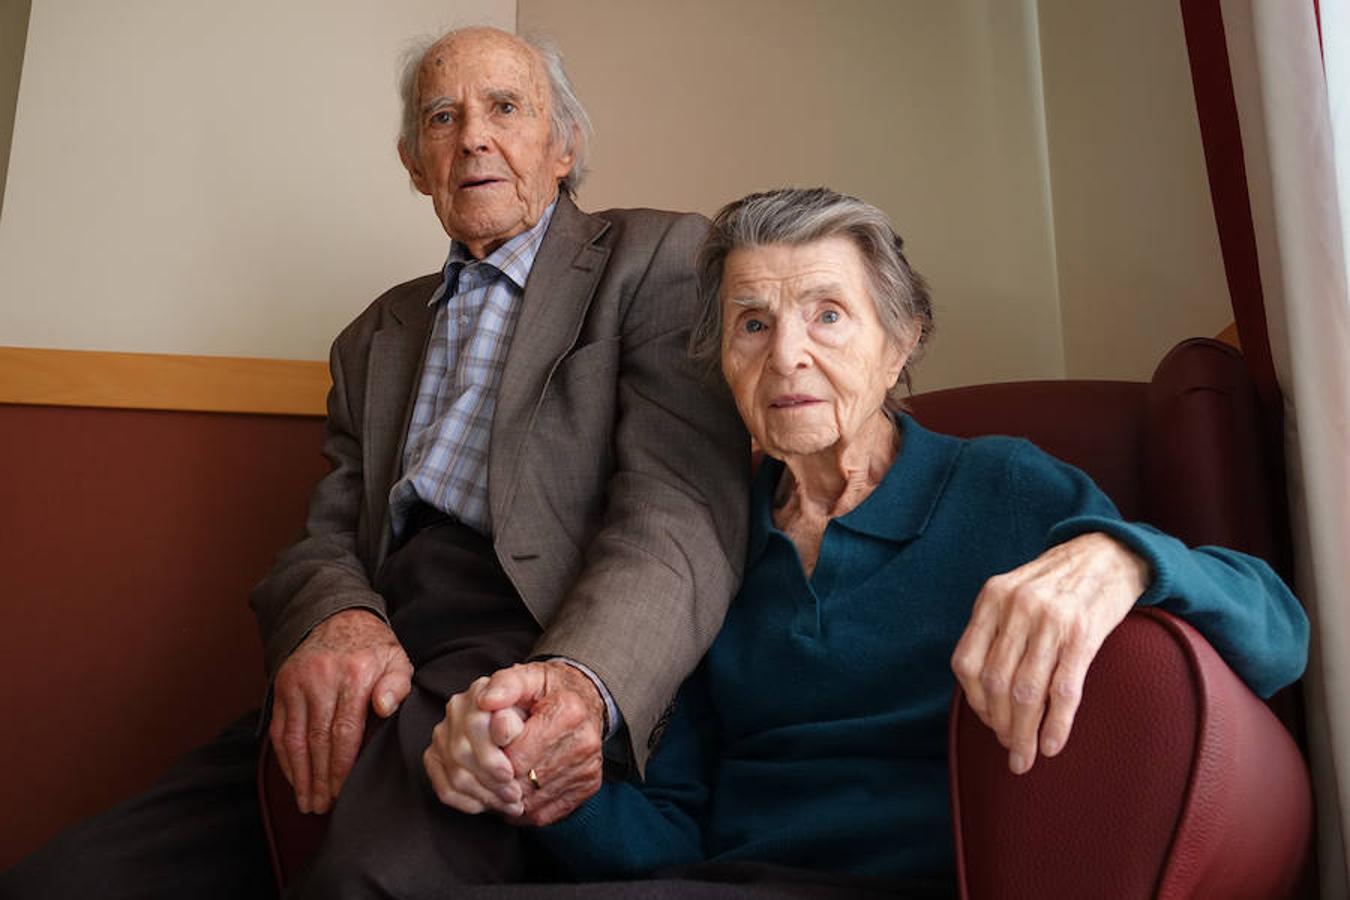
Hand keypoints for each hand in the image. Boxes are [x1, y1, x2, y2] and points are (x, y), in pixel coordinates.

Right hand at [269, 608, 412, 813]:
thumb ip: (397, 684)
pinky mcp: (281, 685)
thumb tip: (384, 708)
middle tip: (322, 806)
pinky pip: (280, 728)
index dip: (341, 766)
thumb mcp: (397, 659)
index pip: (344, 731)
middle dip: (320, 778)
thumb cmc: (373, 647)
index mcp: (354, 674)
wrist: (336, 615)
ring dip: (300, 775)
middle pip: (317, 740)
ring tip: (307, 802)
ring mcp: (297, 682)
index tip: (342, 792)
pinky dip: (285, 758)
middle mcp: (321, 678)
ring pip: (294, 738)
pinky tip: (294, 778)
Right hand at [423, 676, 527, 816]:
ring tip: (511, 803)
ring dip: (485, 795)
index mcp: (481, 690)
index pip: (474, 725)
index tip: (510, 773)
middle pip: (461, 754)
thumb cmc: (538, 705)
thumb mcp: (537, 691)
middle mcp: (457, 709)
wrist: (535, 716)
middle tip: (516, 794)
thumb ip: (517, 701)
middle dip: (490, 780)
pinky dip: (470, 803)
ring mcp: (443, 733)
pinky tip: (491, 804)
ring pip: (456, 774)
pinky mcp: (436, 757)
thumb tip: (501, 725)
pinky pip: (445, 789)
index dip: (491, 756)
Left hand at [424, 660, 604, 825]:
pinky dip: (523, 808)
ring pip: (531, 802)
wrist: (586, 701)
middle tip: (487, 769)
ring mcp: (587, 769)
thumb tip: (485, 701)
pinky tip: (516, 789)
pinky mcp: (588, 787)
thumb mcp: (527, 677)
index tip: (488, 749)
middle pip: (524, 781)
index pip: (517, 753)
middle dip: (499, 779)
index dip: (494, 756)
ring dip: (507, 798)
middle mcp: (583, 743)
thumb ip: (504, 684)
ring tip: (498, 781)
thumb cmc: (549, 691)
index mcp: (568, 712)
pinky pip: (545, 813)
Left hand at [950, 532, 1147, 774]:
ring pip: (1027, 692)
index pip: (966, 662)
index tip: (987, 722)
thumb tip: (984, 691)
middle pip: (996, 683)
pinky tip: (1051, 745)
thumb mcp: (1015, 592)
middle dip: (999, 725)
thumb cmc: (1057, 582)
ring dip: (1023, 733)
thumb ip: (996, 629)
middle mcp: (1017, 607)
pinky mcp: (1084, 634)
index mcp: (992, 597)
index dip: (974, 701)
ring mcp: (1051, 621)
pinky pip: (1064, 691)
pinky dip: (1056, 725)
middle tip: (1009, 749)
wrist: (1108, 553)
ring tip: (1025, 757)